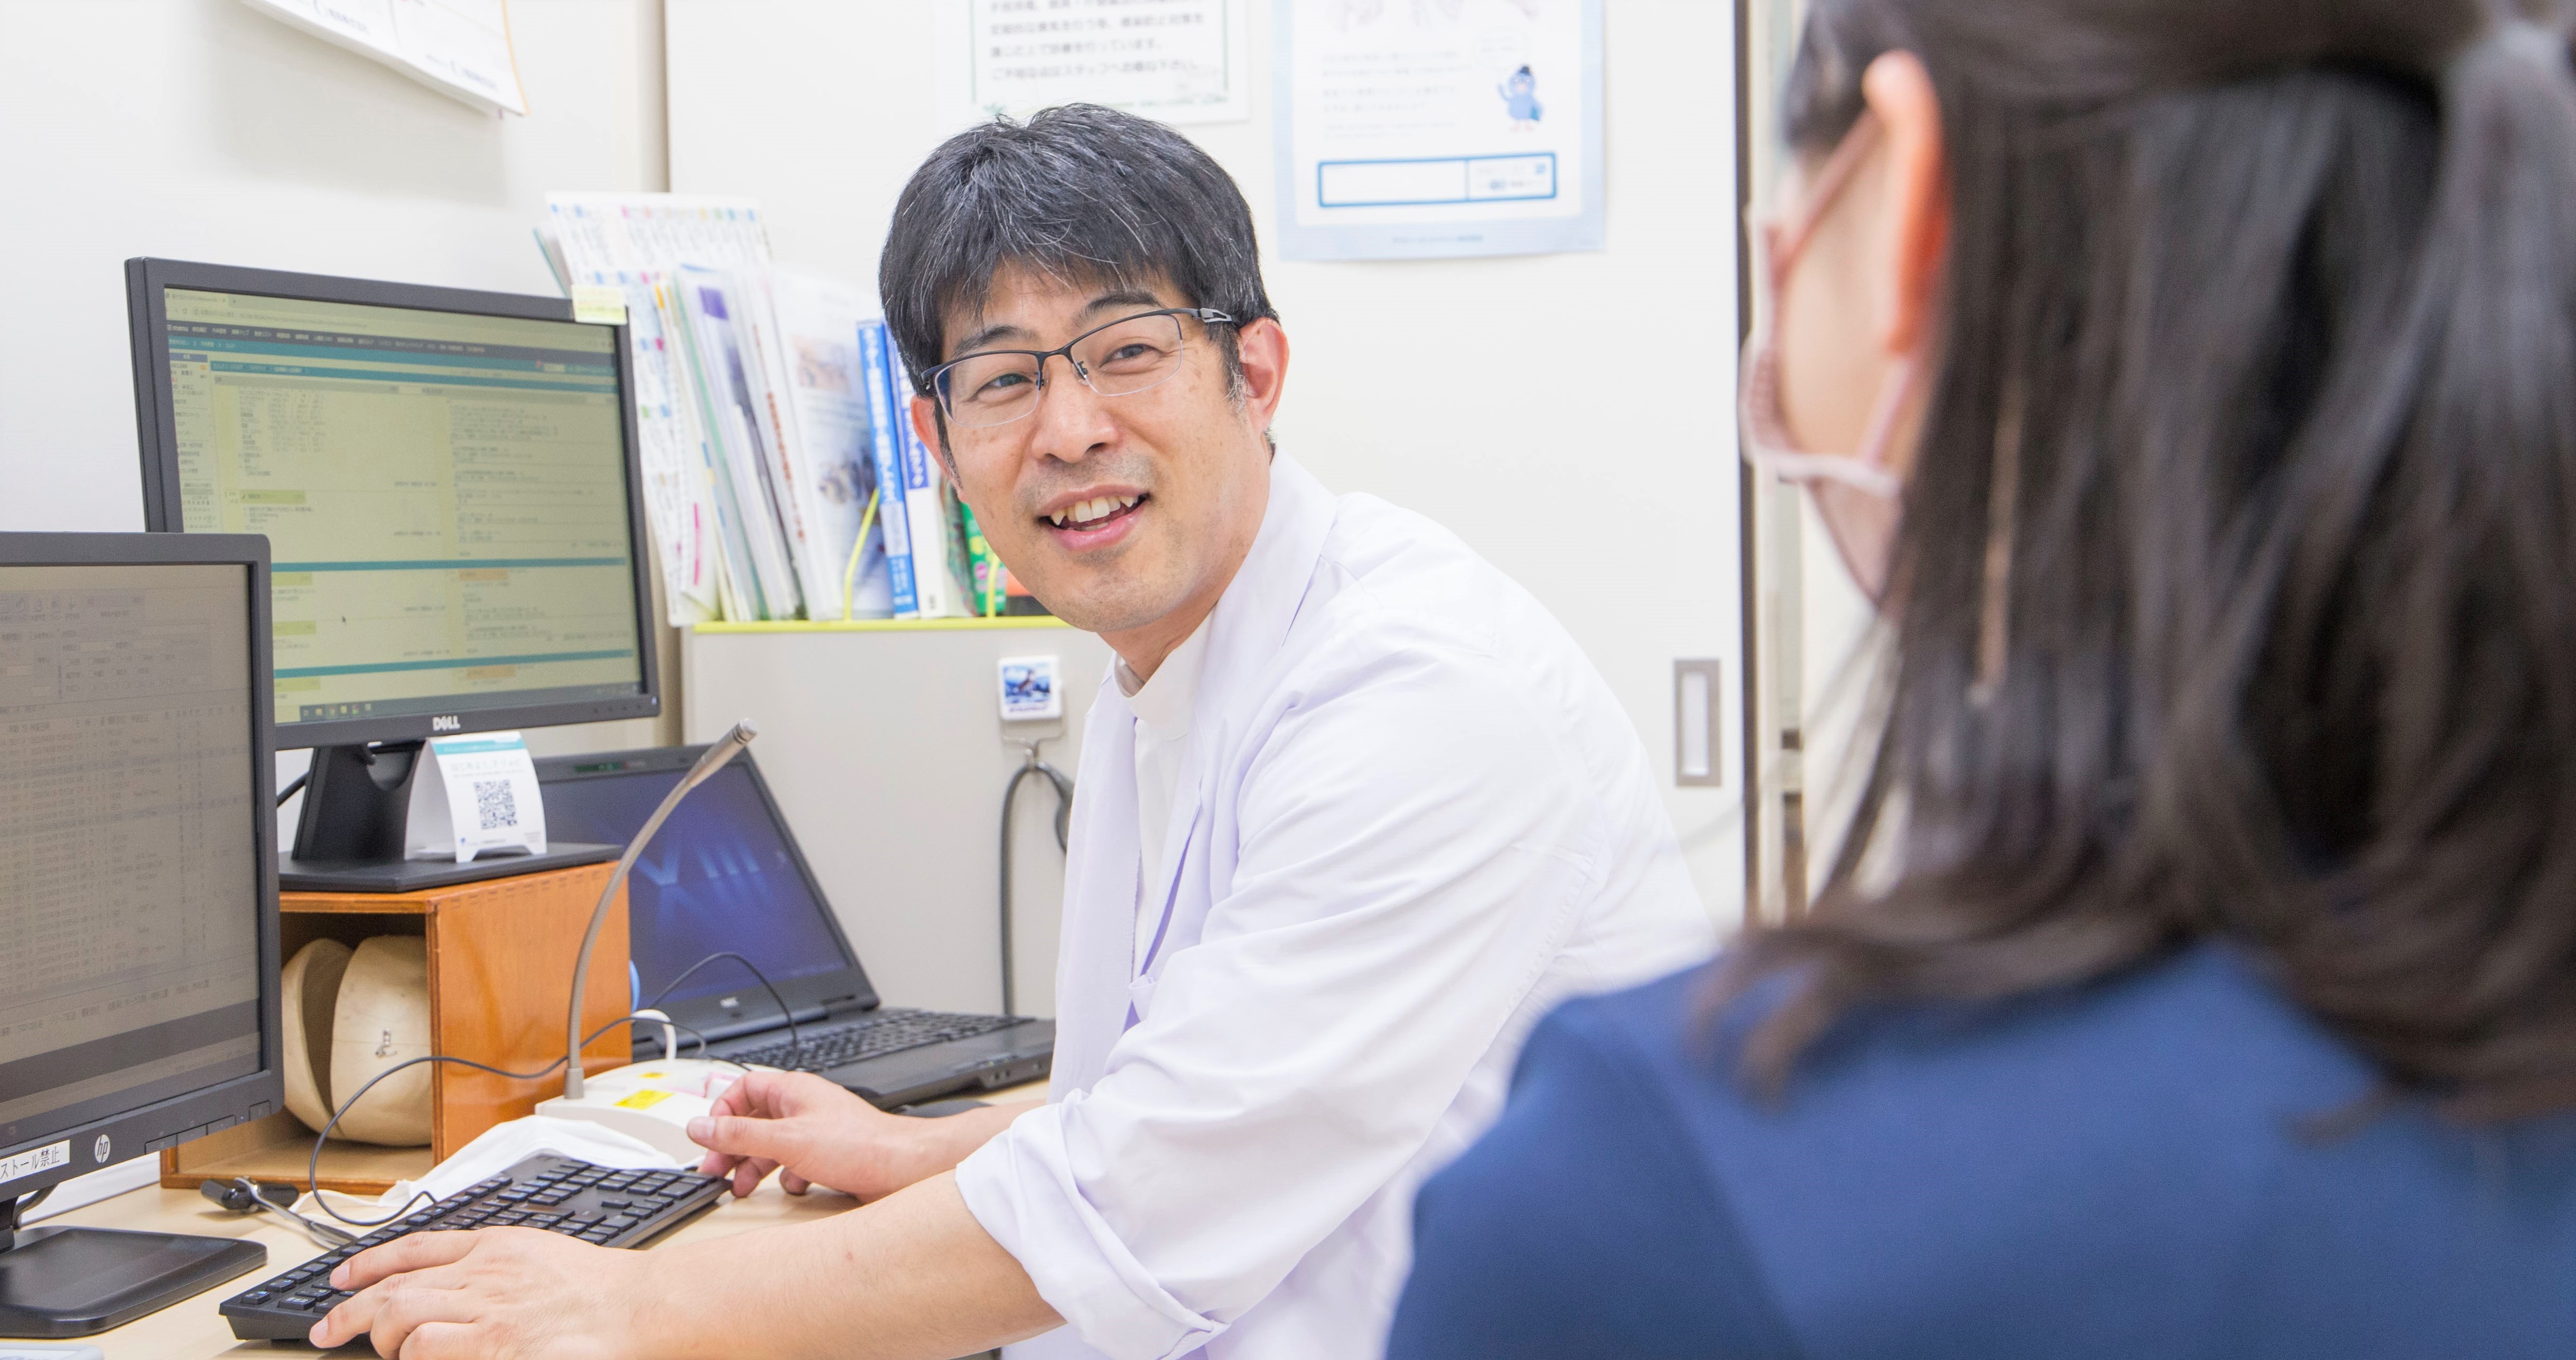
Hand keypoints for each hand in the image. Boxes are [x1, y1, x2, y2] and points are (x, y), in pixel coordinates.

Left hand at [310, 1227, 644, 1357]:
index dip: (367, 1263)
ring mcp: (488, 1310)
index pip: (413, 1247)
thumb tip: (449, 1278)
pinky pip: (428, 1350)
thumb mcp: (539, 1253)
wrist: (640, 1305)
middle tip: (330, 1331)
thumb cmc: (600, 1289)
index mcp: (494, 1246)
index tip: (339, 1279)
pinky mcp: (497, 1346)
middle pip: (394, 1286)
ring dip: (383, 1340)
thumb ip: (494, 1262)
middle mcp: (483, 1274)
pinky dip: (413, 1357)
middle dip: (350, 1313)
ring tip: (388, 1353)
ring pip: (401, 1318)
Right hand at [689, 1069, 930, 1200]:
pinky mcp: (828, 1155)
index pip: (743, 1089)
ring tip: (742, 1188)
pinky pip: (794, 1164)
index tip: (710, 1138)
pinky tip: (794, 1188)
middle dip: (733, 1148)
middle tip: (716, 1173)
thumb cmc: (860, 1146)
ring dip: (755, 1167)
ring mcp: (817, 1131)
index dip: (722, 1112)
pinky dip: (788, 1178)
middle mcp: (804, 1107)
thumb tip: (700, 1127)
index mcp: (793, 1091)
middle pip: (753, 1122)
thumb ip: (740, 1135)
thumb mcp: (787, 1141)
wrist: (905, 1169)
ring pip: (772, 1146)